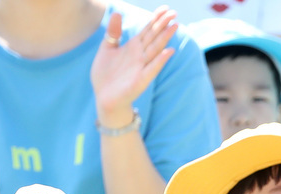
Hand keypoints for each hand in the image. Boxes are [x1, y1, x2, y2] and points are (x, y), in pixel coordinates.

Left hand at [90, 8, 177, 126]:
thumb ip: (113, 32)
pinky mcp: (141, 79)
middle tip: (175, 13)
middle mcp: (140, 55)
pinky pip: (153, 68)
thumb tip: (117, 12)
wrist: (104, 97)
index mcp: (133, 47)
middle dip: (163, 25)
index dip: (156, 19)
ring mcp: (142, 67)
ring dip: (165, 38)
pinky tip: (169, 51)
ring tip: (175, 26)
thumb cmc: (106, 75)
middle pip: (154, 37)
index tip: (165, 8)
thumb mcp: (107, 48)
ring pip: (156, 49)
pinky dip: (161, 60)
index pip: (147, 30)